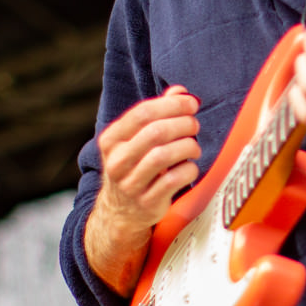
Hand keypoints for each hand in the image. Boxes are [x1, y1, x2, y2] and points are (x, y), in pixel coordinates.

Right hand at [84, 85, 200, 295]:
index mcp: (111, 140)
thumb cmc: (135, 167)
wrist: (121, 213)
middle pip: (156, 132)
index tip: (191, 104)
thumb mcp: (137, 139)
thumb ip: (158, 113)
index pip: (142, 113)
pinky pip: (174, 180)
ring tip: (194, 146)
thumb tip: (181, 92)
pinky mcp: (147, 203)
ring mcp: (130, 184)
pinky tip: (190, 167)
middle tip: (195, 124)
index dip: (172, 105)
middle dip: (183, 124)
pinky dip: (189, 169)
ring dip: (188, 146)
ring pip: (164, 155)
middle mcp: (116, 162)